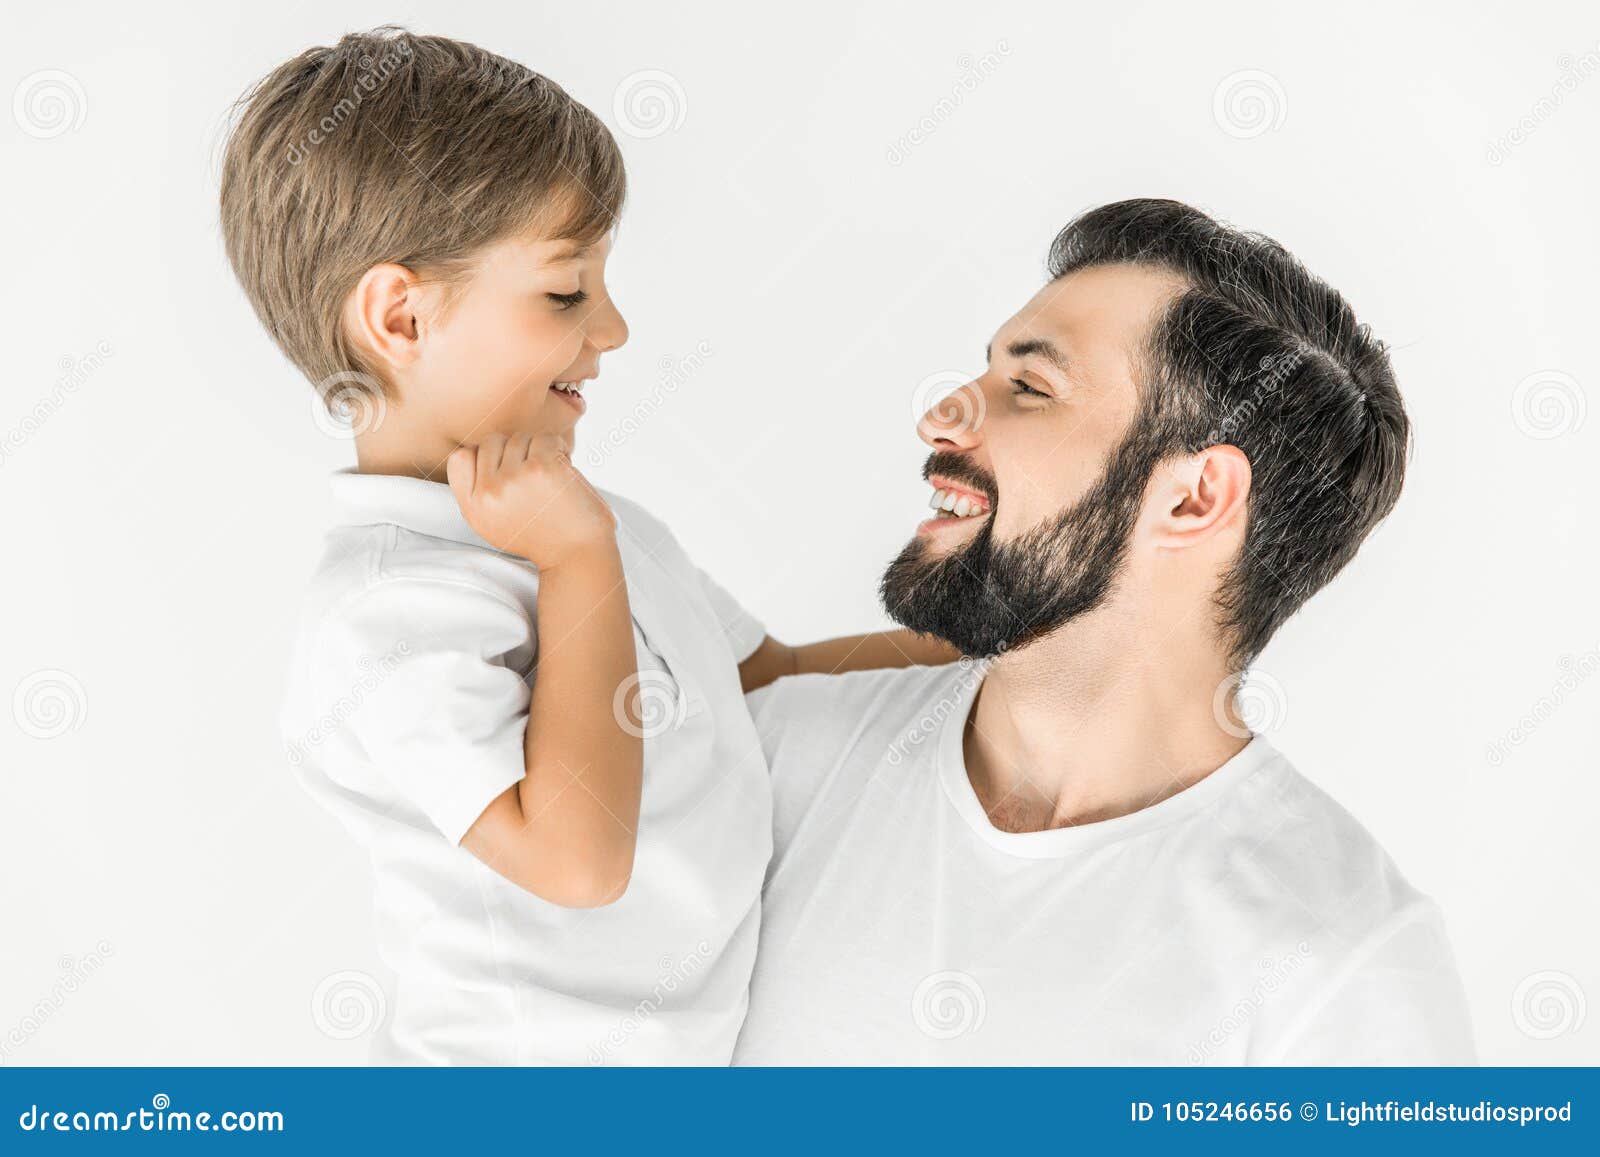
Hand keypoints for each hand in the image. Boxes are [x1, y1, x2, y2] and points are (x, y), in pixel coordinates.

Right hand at [447, 433, 616, 569]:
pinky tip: (565, 468)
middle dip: (515, 451)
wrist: (578, 555)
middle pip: (491, 442)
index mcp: (473, 508)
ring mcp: (513, 478)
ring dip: (539, 450)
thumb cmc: (543, 537)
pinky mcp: (541, 467)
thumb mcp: (495, 524)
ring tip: (550, 475)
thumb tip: (478, 450)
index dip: (483, 456)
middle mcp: (488, 493)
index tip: (506, 468)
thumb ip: (481, 492)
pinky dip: (559, 449)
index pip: (460, 458)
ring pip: (519, 438)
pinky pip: (545, 438)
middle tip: (534, 472)